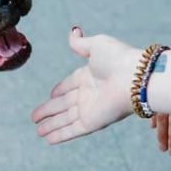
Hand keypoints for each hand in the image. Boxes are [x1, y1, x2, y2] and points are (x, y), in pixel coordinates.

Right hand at [31, 27, 141, 145]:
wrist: (135, 78)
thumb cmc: (119, 59)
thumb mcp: (96, 45)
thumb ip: (80, 43)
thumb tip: (73, 31)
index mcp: (90, 76)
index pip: (71, 85)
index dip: (60, 90)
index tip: (51, 94)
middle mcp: (90, 94)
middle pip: (65, 105)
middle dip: (49, 111)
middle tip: (34, 117)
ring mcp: (91, 109)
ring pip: (66, 120)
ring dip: (51, 126)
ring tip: (38, 131)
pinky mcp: (93, 122)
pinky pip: (72, 130)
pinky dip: (60, 135)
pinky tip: (48, 140)